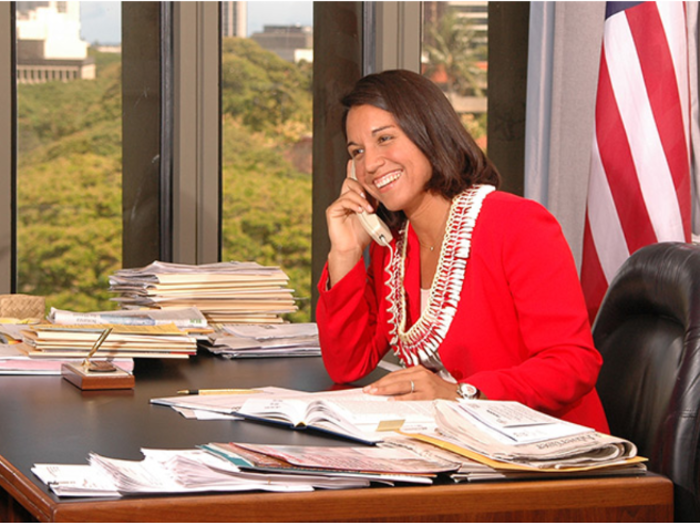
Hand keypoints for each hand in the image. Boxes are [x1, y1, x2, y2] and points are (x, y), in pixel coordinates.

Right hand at [326, 161, 376, 285]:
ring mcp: (338, 204)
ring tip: (368, 209)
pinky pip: (343, 200)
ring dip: (361, 198)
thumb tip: (379, 190)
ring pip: (349, 189)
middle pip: (351, 181)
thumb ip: (374, 202)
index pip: (354, 181)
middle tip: (370, 199)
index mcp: (354, 199)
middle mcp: (344, 199)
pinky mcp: (332, 210)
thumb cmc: (362, 234)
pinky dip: (354, 204)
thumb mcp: (373, 215)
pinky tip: (360, 211)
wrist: (353, 248)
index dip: (355, 170)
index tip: (356, 162)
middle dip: (362, 186)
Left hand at [362, 365, 458, 400]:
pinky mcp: (429, 393)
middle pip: (395, 378)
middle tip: (368, 389)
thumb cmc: (439, 390)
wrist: (457, 394)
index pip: (395, 374)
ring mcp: (425, 383)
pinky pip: (412, 395)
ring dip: (386, 389)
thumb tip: (389, 391)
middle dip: (380, 384)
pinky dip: (401, 397)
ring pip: (401, 385)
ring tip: (375, 393)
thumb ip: (408, 384)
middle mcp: (420, 374)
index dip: (381, 380)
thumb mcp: (422, 382)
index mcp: (417, 370)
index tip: (371, 385)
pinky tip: (392, 399)